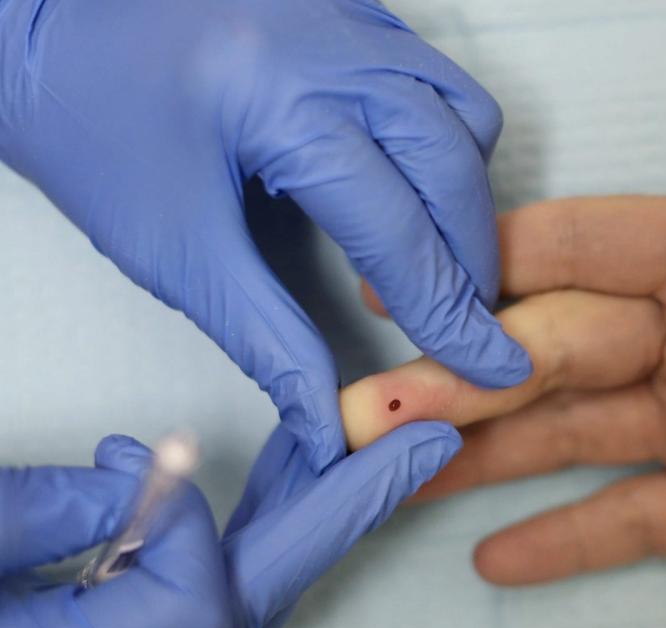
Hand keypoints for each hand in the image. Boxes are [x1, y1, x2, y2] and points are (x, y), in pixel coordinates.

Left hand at [0, 0, 529, 473]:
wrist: (46, 36)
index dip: (449, 312)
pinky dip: (444, 136)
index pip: (400, 227)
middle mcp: (327, 41)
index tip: (490, 362)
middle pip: (452, 165)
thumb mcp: (178, 253)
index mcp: (278, 101)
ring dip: (463, 195)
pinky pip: (432, 71)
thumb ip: (270, 341)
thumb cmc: (90, 132)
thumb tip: (324, 418)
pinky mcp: (343, 4)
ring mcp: (341, 12)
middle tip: (463, 321)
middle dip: (469, 259)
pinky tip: (412, 180)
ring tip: (433, 255)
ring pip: (461, 112)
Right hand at [0, 423, 459, 627]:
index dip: (185, 522)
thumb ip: (28, 516)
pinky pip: (222, 586)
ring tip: (370, 441)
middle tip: (425, 443)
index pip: (194, 607)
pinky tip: (285, 475)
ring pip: (254, 593)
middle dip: (350, 512)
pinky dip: (264, 525)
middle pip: (263, 599)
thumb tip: (143, 474)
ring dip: (317, 511)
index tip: (140, 452)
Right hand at [339, 55, 665, 586]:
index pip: (579, 254)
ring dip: (487, 458)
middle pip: (551, 354)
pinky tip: (497, 552)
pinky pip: (629, 521)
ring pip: (570, 437)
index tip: (402, 277)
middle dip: (462, 379)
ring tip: (403, 479)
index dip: (488, 264)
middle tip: (378, 409)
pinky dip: (565, 540)